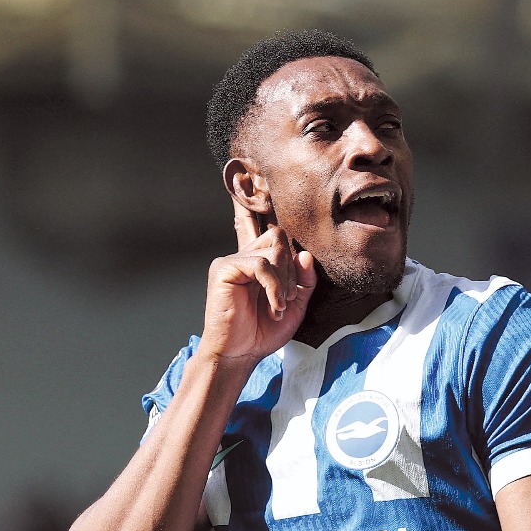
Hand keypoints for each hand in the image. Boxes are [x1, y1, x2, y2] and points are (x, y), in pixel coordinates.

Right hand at [198, 199, 316, 365]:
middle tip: (286, 298)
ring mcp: (231, 260)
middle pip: (279, 236)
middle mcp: (242, 255)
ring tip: (279, 304)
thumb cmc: (262, 332)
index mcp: (255, 261)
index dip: (248, 201)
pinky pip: (261, 264)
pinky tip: (273, 305)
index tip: (242, 176)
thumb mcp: (295, 305)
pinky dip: (273, 286)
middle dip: (291, 268)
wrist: (239, 354)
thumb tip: (306, 254)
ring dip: (284, 280)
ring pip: (273, 248)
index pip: (254, 225)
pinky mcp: (224, 269)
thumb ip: (304, 280)